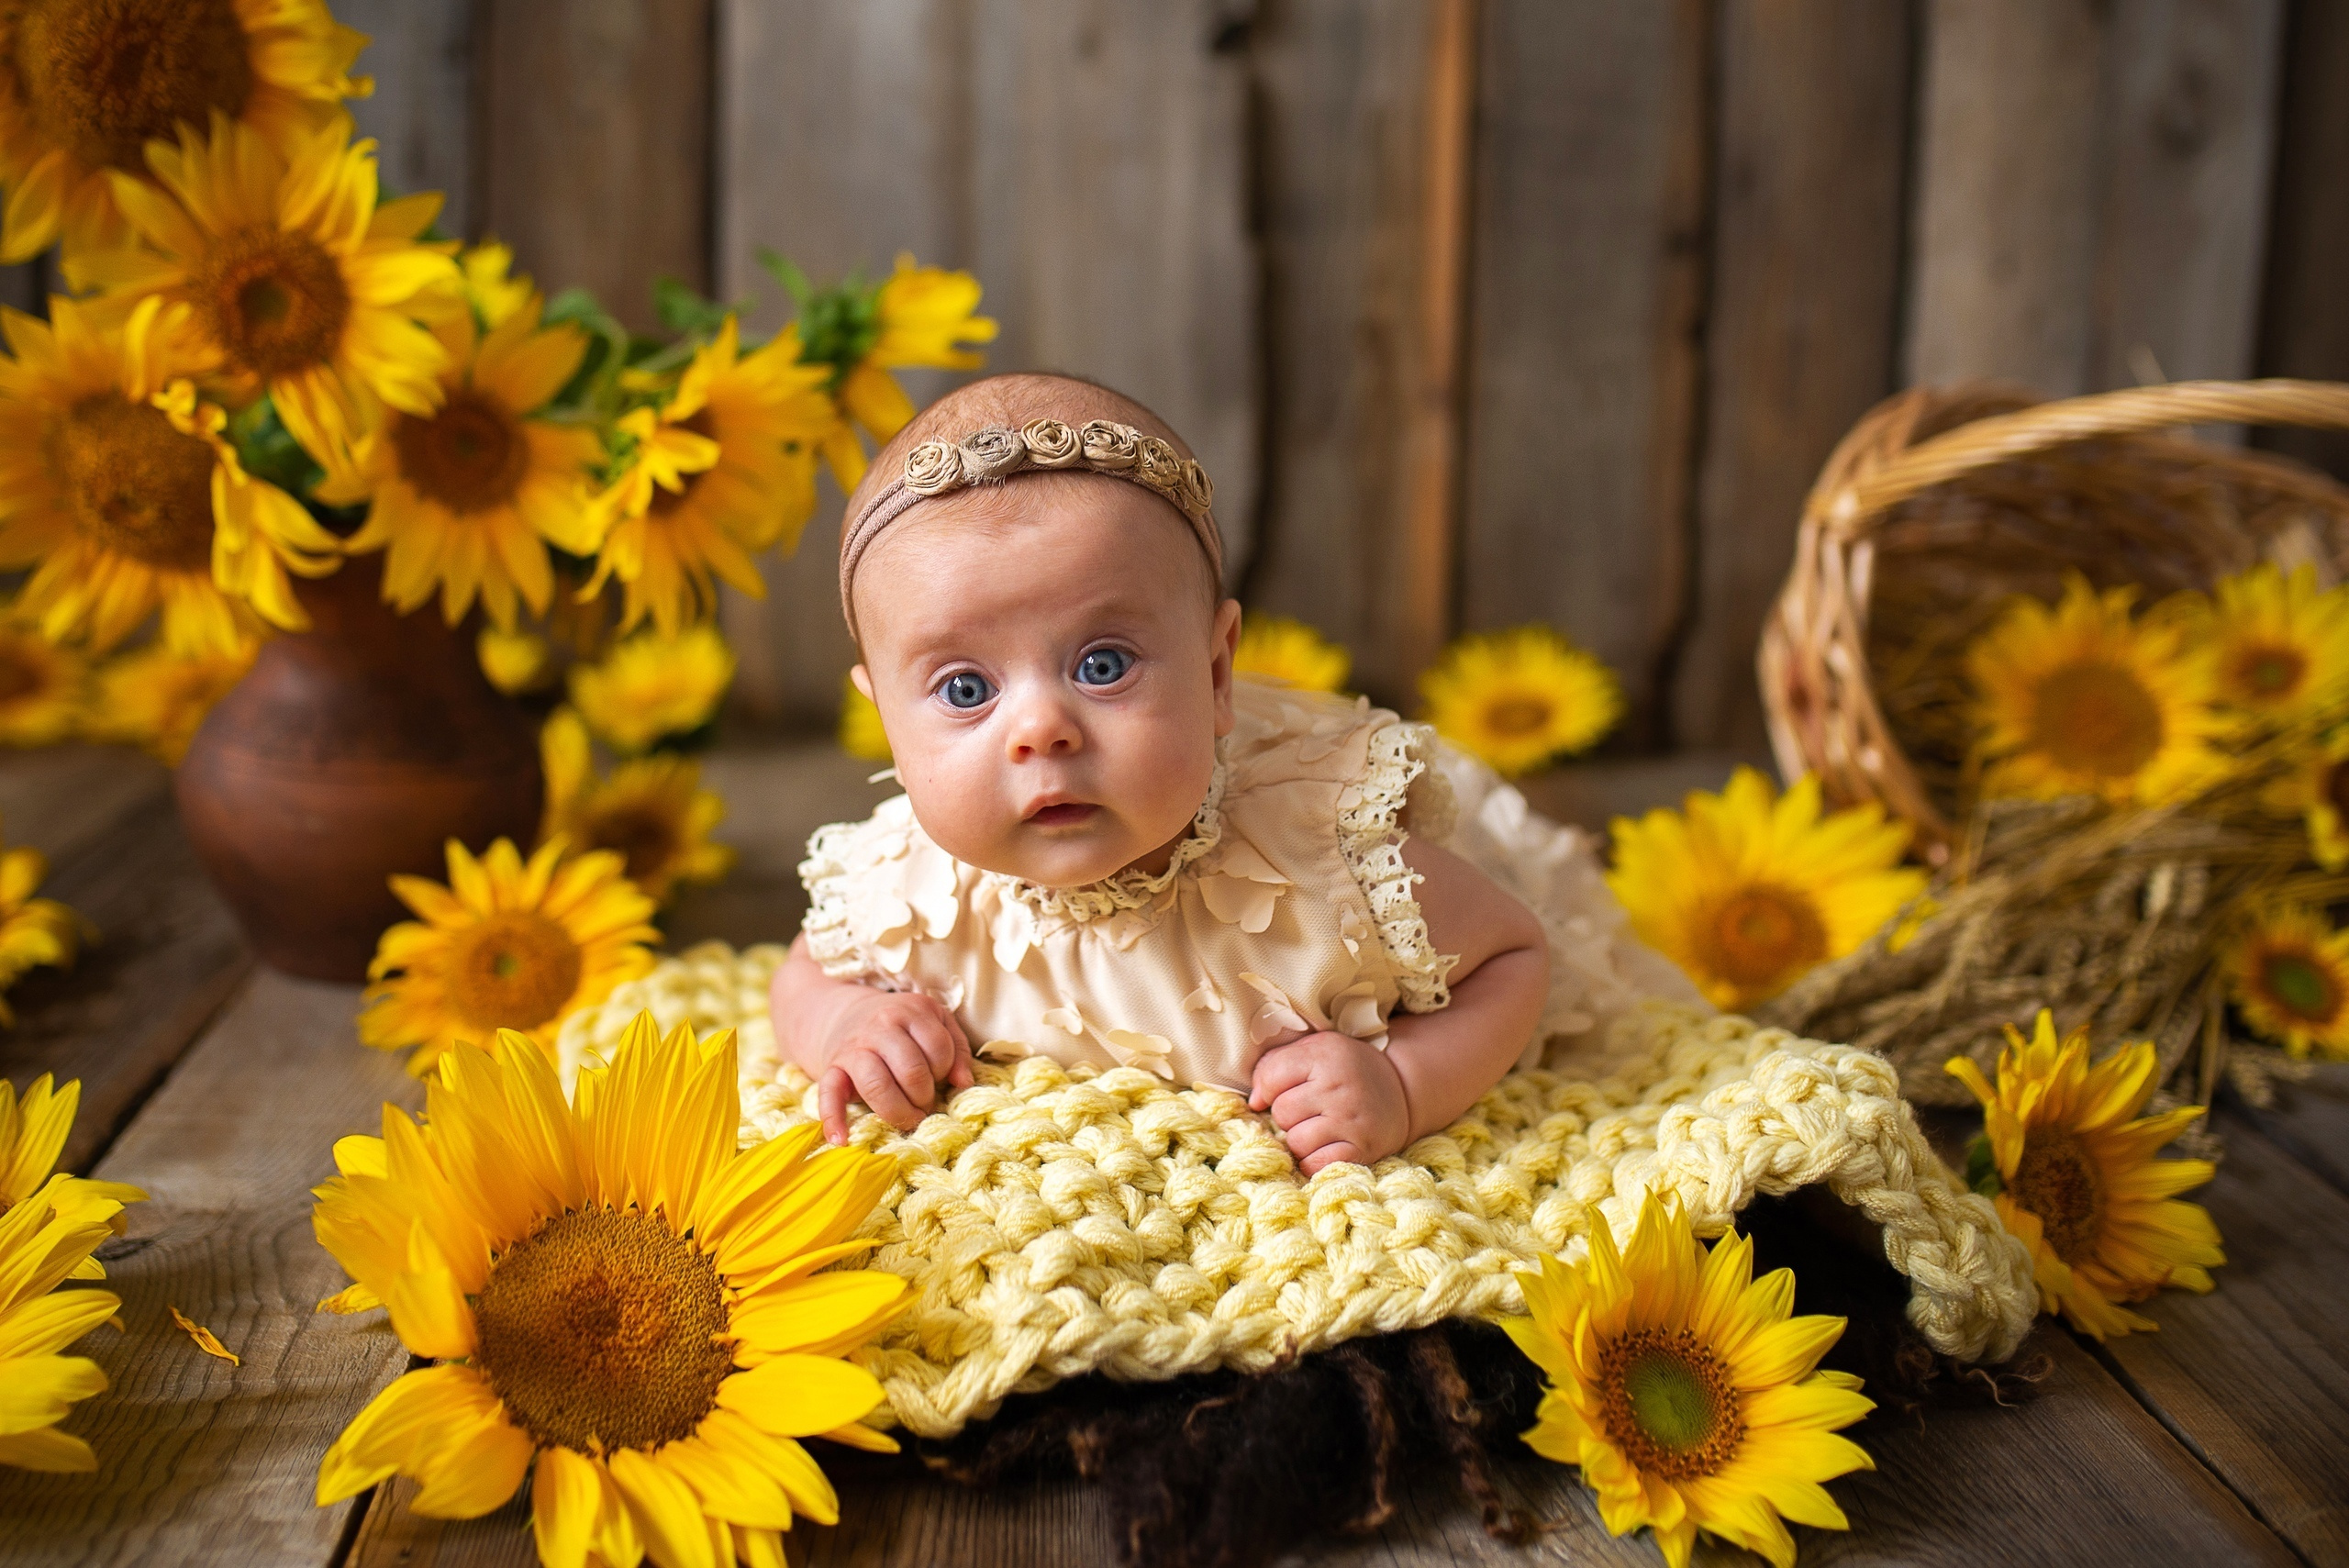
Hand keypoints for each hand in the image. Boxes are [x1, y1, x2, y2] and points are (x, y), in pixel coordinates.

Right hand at [806, 987, 973, 1142]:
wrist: (845, 1016)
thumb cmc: (899, 1025)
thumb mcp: (934, 1021)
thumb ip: (957, 1047)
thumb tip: (963, 1083)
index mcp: (912, 1011)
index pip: (939, 1048)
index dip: (944, 1072)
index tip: (938, 1079)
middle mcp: (882, 1025)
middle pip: (912, 1071)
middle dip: (924, 1097)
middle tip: (924, 1105)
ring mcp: (855, 1047)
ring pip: (877, 1085)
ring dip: (898, 1111)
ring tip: (907, 1118)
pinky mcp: (832, 1067)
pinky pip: (829, 1094)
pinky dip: (833, 1119)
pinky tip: (842, 1139)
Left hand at [1248, 1031, 1410, 1175]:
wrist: (1403, 1088)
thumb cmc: (1347, 1068)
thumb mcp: (1316, 1049)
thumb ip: (1277, 1064)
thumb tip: (1254, 1102)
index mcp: (1325, 1055)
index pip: (1270, 1078)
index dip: (1268, 1088)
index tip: (1282, 1090)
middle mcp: (1339, 1087)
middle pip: (1282, 1113)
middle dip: (1288, 1114)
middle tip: (1309, 1108)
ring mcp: (1352, 1121)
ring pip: (1296, 1141)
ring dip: (1300, 1139)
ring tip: (1318, 1127)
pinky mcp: (1363, 1149)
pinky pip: (1316, 1164)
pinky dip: (1312, 1160)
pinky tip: (1323, 1146)